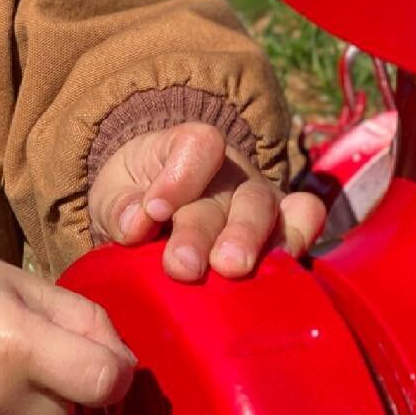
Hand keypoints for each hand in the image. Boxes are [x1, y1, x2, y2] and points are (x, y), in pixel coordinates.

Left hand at [88, 121, 324, 281]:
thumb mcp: (113, 196)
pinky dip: (301, 234)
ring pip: (262, 208)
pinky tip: (288, 257)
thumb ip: (119, 207)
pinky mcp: (280, 226)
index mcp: (185, 148)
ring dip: (246, 239)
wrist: (158, 211)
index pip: (197, 144)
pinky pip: (302, 220)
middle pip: (224, 190)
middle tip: (183, 266)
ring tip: (230, 270)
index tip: (154, 211)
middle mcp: (228, 169)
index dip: (179, 176)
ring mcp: (258, 196)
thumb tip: (137, 222)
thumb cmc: (135, 199)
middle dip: (202, 230)